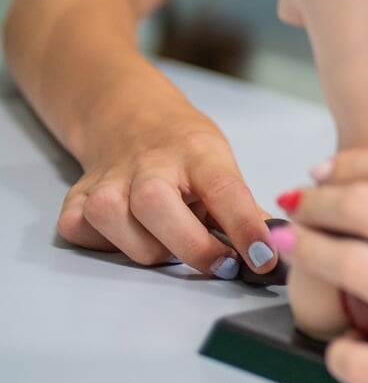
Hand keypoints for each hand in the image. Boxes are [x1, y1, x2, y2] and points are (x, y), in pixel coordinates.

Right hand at [57, 107, 275, 278]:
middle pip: (159, 210)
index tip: (264, 258)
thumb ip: (242, 210)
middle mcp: (148, 163)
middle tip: (223, 263)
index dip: (246, 228)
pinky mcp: (75, 199)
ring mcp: (107, 180)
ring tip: (172, 239)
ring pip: (124, 234)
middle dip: (196, 249)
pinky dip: (111, 246)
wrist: (132, 119)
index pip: (224, 191)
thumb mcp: (223, 165)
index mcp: (197, 151)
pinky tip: (131, 232)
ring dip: (155, 251)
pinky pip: (87, 237)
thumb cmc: (186, 151)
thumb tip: (275, 253)